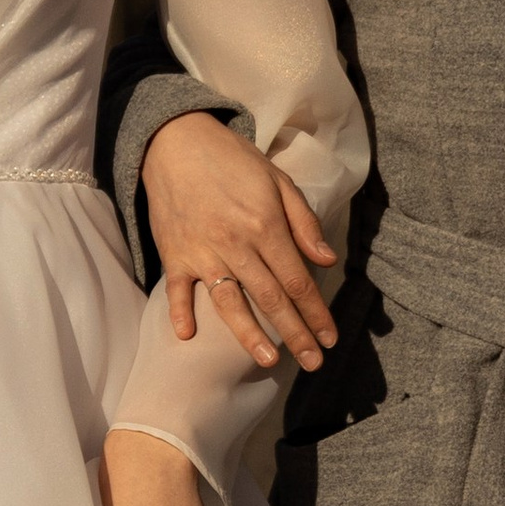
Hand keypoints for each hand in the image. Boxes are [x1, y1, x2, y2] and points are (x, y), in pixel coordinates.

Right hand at [142, 110, 337, 373]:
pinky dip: (180, 313)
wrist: (178, 141)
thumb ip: (304, 223)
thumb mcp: (278, 181)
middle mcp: (235, 244)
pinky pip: (177, 290)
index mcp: (265, 226)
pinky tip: (188, 336)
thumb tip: (327, 260)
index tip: (330, 338)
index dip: (316, 312)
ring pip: (229, 303)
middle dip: (295, 334)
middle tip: (313, 364)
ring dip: (249, 335)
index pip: (297, 280)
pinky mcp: (174, 254)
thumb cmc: (234, 161)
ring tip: (268, 362)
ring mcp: (202, 252)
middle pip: (270, 299)